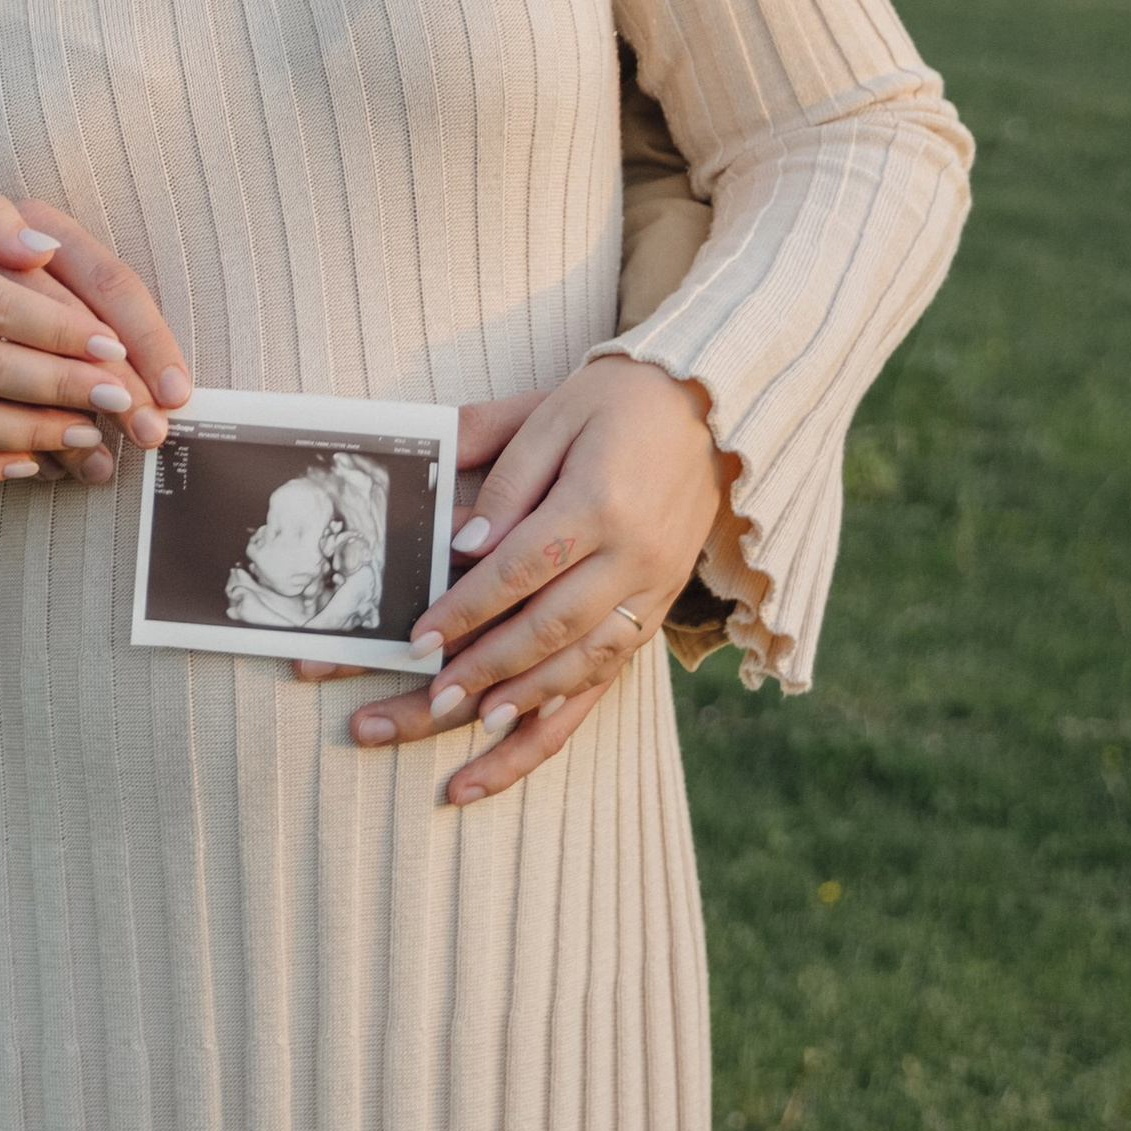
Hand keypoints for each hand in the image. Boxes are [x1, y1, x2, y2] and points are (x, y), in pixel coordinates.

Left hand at [293, 362, 731, 805]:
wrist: (711, 408)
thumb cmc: (618, 402)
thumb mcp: (551, 414)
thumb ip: (505, 477)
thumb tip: (463, 541)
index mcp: (600, 503)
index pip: (522, 569)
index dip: (467, 607)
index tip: (419, 636)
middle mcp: (634, 556)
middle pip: (551, 628)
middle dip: (488, 668)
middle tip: (433, 698)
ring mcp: (655, 588)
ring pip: (587, 661)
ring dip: (528, 698)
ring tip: (472, 723)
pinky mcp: (663, 606)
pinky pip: (616, 670)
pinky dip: (569, 703)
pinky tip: (527, 728)